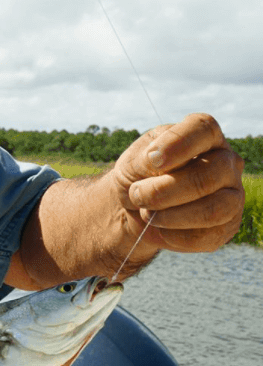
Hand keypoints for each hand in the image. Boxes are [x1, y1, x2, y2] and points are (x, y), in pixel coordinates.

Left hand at [113, 113, 244, 252]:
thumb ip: (143, 159)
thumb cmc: (138, 176)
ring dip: (170, 216)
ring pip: (213, 210)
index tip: (152, 160)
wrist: (136, 207)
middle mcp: (226, 162)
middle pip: (208, 175)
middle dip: (162, 191)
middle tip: (137, 194)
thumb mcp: (132, 162)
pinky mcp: (227, 226)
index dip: (178, 143)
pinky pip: (206, 236)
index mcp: (204, 137)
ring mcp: (232, 195)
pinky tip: (160, 229)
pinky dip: (174, 236)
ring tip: (147, 213)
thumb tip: (156, 159)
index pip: (204, 129)